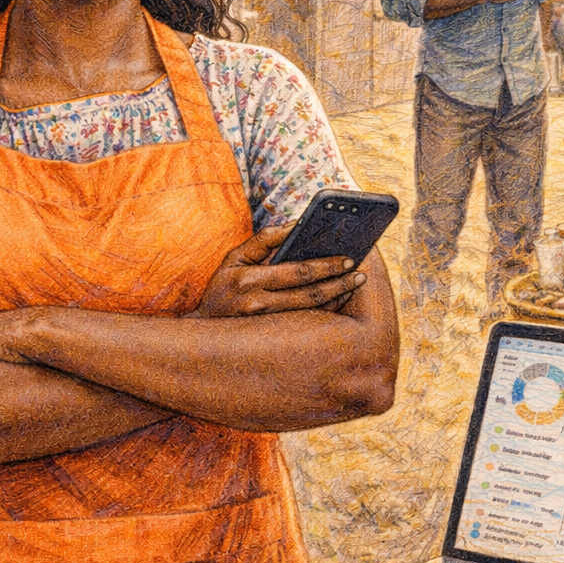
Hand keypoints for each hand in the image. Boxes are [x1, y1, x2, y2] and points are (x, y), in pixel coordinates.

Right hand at [193, 226, 366, 317]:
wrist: (202, 328)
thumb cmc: (222, 286)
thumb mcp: (235, 256)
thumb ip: (265, 240)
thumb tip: (297, 224)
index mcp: (249, 279)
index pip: (297, 271)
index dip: (326, 265)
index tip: (350, 258)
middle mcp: (258, 303)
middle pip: (310, 294)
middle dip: (339, 283)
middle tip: (362, 274)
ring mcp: (265, 325)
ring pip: (311, 312)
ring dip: (337, 298)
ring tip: (355, 284)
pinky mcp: (270, 338)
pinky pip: (306, 323)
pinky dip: (326, 312)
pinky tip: (339, 299)